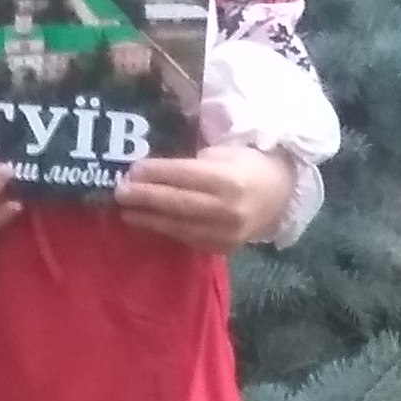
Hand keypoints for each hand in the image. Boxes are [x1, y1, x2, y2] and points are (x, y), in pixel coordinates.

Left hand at [112, 143, 301, 251]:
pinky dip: (167, 231)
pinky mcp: (224, 248)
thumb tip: (148, 171)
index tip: (131, 171)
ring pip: (180, 227)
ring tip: (126, 212)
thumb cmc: (246, 165)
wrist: (281, 194)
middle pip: (178, 204)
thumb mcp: (222, 153)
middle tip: (119, 193)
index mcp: (229, 179)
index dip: (155, 174)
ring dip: (150, 219)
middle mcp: (229, 209)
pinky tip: (149, 224)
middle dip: (145, 198)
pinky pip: (189, 240)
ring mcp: (227, 233)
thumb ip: (190, 164)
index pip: (184, 176)